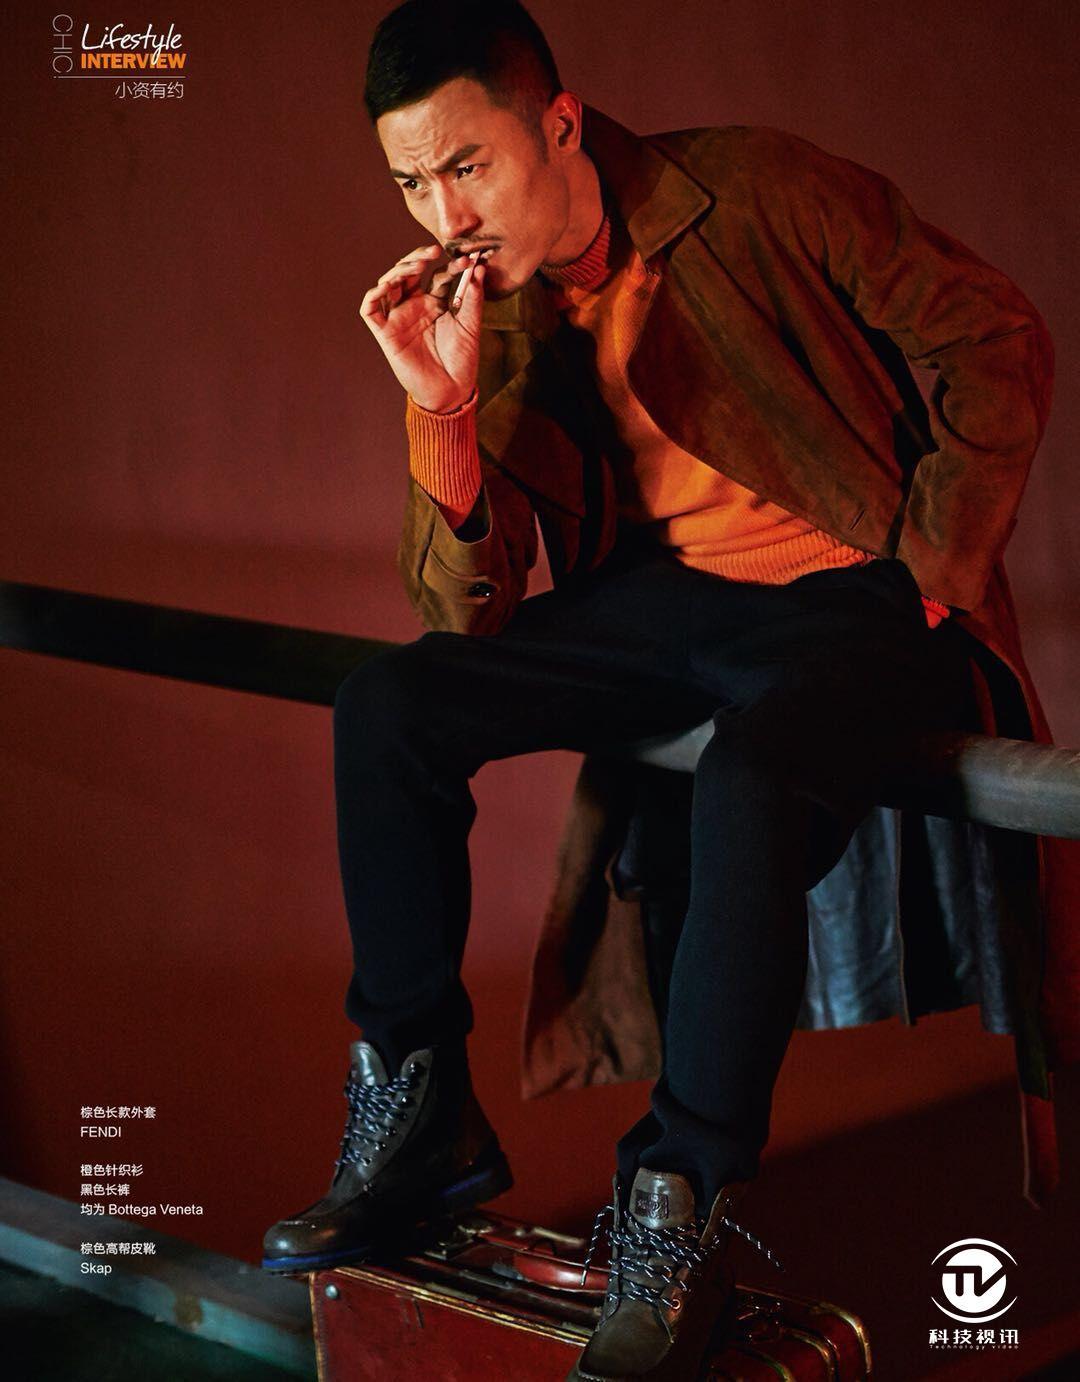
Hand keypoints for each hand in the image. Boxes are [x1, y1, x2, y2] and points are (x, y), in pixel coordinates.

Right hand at [359, 243, 488, 412]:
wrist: (451, 390)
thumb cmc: (461, 360)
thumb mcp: (470, 325)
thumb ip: (473, 297)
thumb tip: (478, 268)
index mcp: (435, 304)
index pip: (437, 275)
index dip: (450, 266)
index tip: (466, 261)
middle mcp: (415, 307)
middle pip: (408, 272)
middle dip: (418, 257)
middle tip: (434, 251)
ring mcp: (399, 318)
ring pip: (388, 284)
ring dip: (399, 270)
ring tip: (417, 264)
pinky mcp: (385, 334)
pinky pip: (370, 310)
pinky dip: (373, 295)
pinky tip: (387, 285)